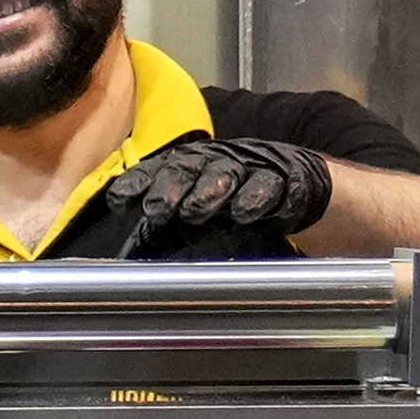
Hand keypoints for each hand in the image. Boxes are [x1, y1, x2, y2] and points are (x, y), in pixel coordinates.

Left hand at [86, 131, 333, 247]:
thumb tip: (129, 257)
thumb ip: (167, 232)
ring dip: (208, 191)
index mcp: (191, 166)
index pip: (158, 168)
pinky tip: (245, 214)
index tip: (118, 201)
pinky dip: (256, 199)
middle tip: (156, 208)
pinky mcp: (284, 180)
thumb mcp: (199, 216)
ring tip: (193, 212)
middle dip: (169, 186)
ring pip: (226, 173)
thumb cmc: (238, 202)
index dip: (138, 182)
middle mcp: (217, 161)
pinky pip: (269, 186)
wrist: (301, 188)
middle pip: (188, 167)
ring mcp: (251, 167)